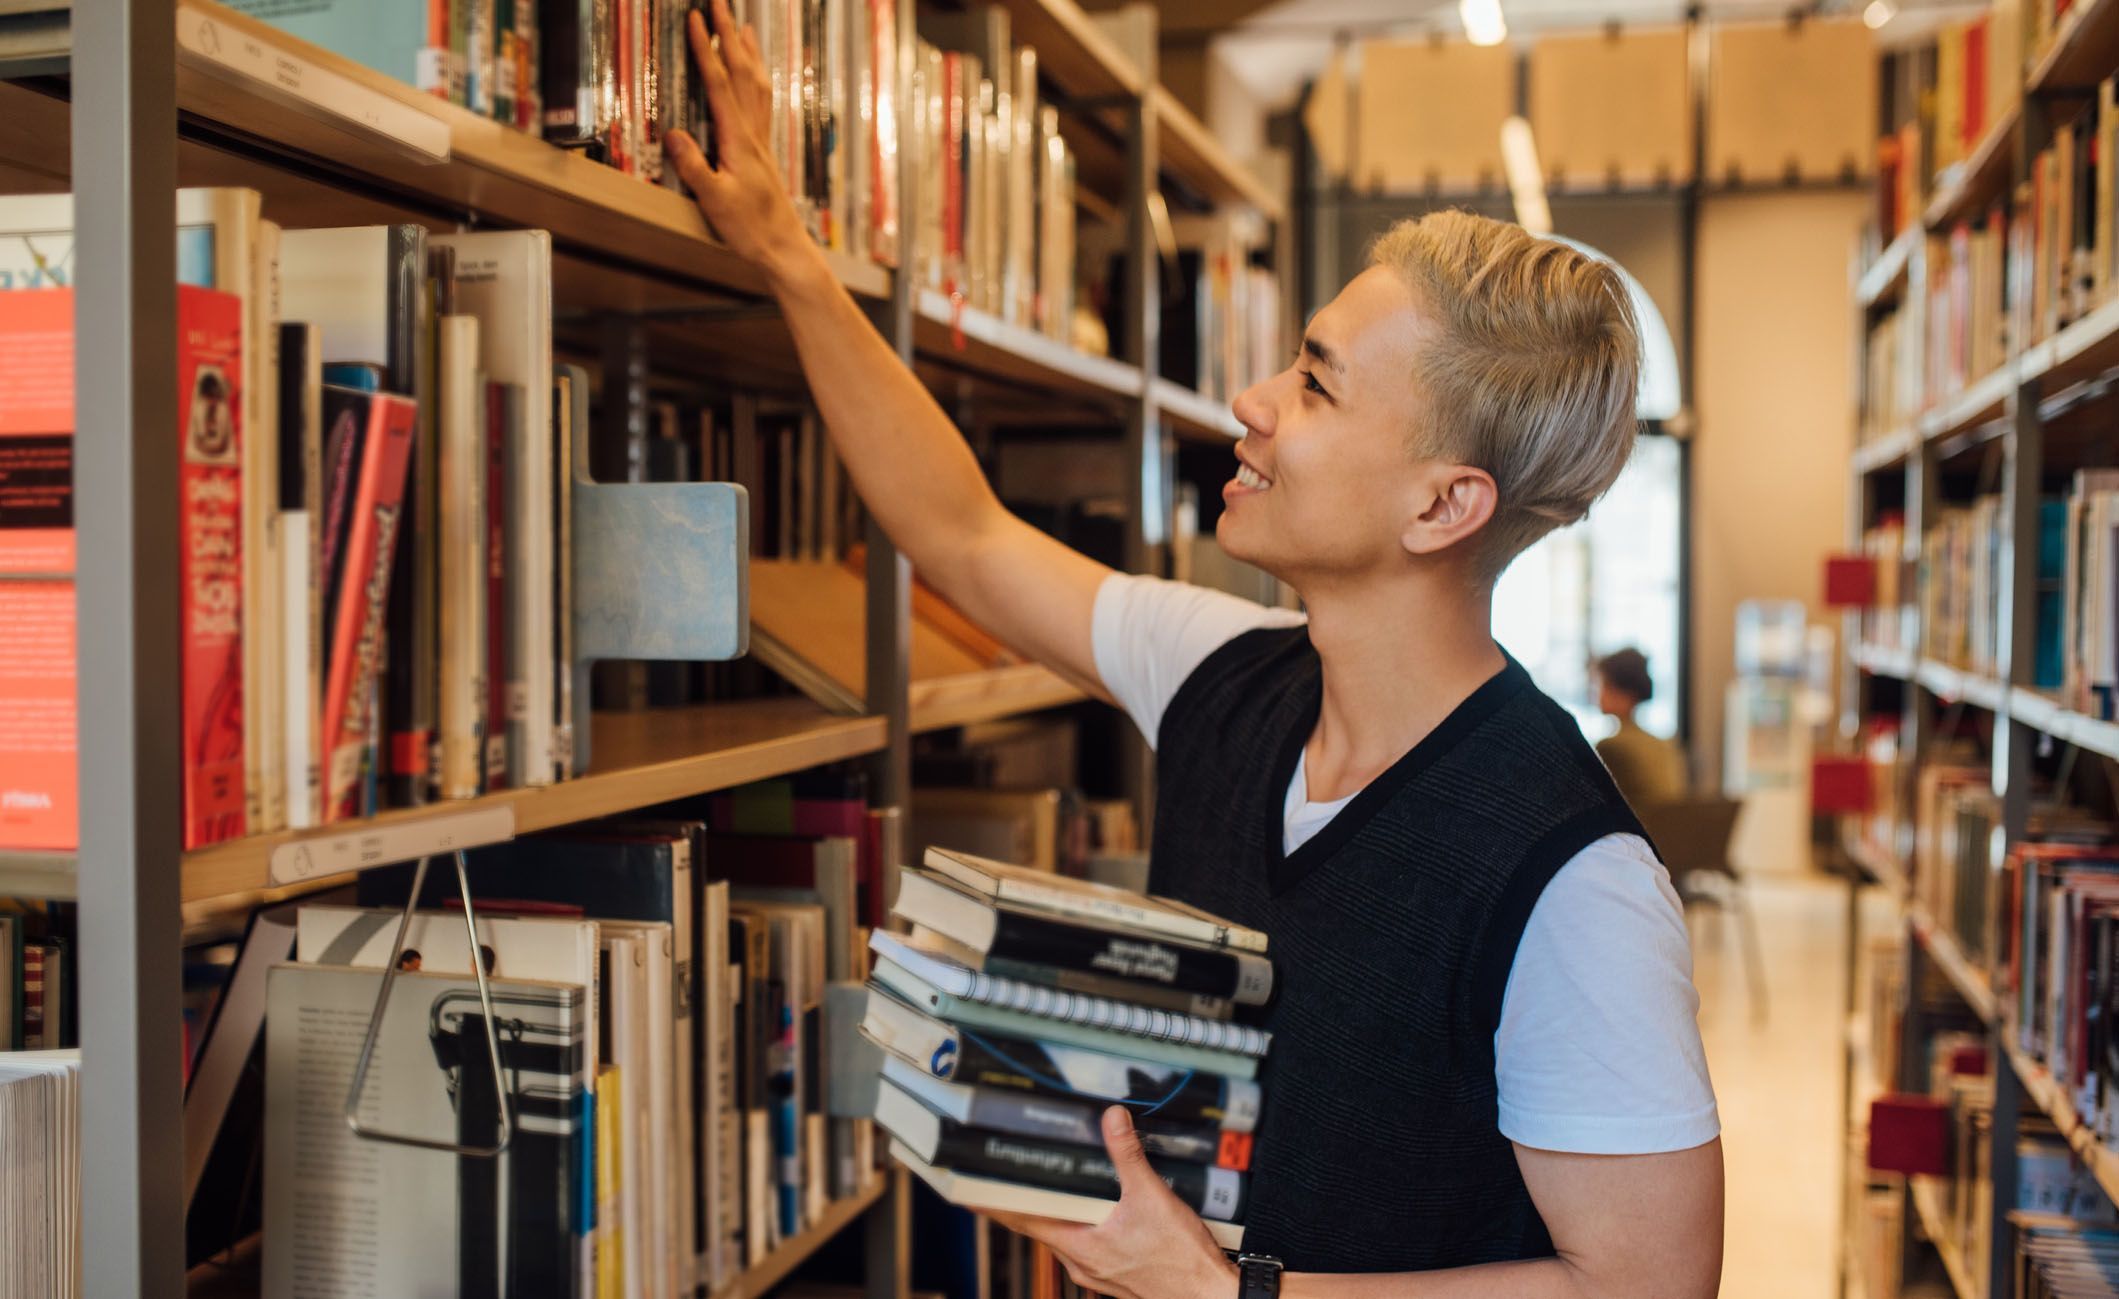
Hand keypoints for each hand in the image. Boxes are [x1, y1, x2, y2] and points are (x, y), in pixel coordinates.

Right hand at [667, 0, 822, 289]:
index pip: (720, 84)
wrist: (783, 247)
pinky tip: (756, 74)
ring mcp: (761, 140)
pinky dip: (758, 78)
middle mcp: (754, 133)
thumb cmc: (749, 228)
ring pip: (757, 84)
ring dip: (749, 51)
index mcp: (739, 140)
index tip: (698, 18)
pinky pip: (763, 102)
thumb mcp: (714, 200)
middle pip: (743, 72)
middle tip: (720, 2)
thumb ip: (693, 166)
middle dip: (730, 34)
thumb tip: (674, 133)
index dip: (708, 50)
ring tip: (743, 24)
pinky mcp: (763, 150)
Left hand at [988, 1107, 1239, 1298]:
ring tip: (1045, 1182)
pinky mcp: (1113, 1273)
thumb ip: (1128, 1155)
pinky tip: (1093, 1209)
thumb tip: (1112, 1120)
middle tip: (1001, 1173)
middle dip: (1022, 1199)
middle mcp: (1080, 1261)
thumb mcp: (1152, 1197)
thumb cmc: (1180, 1261)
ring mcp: (1095, 1270)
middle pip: (1038, 1224)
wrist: (1207, 1296)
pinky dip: (1079, 1223)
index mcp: (1078, 1245)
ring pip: (1062, 1234)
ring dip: (1053, 1210)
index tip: (965, 1188)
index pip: (1021, 1218)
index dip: (992, 1202)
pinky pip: (1084, 1244)